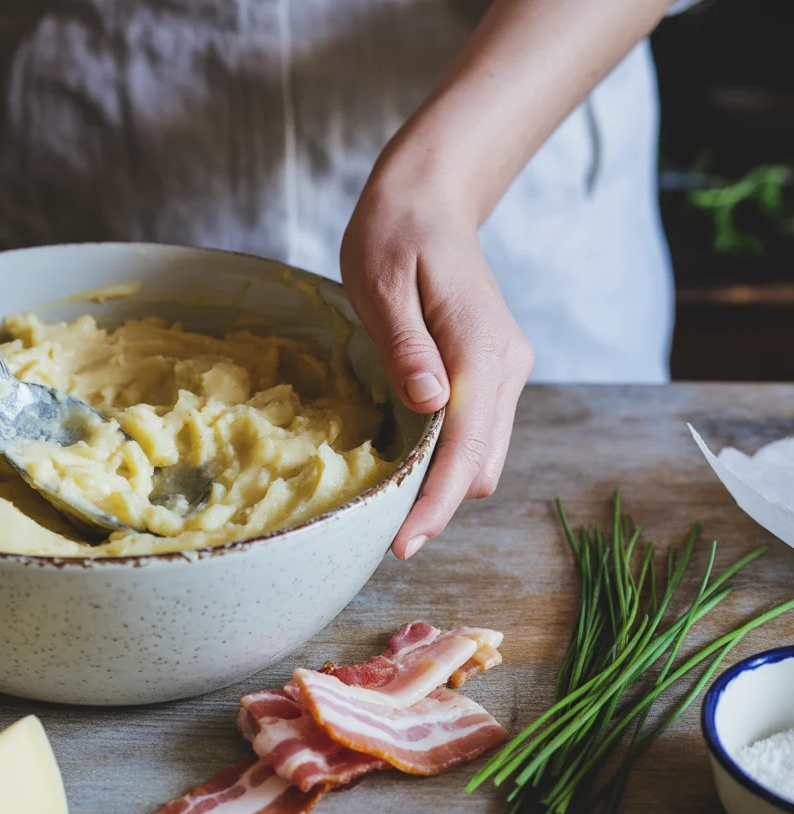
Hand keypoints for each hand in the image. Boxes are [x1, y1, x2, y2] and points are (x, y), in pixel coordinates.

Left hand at [341, 169, 533, 559]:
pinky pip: (477, 432)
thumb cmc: (395, 232)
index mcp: (480, 348)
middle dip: (439, 505)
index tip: (402, 544)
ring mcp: (506, 370)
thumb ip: (406, 345)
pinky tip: (408, 463)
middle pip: (483, 465)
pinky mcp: (493, 371)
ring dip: (444, 485)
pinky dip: (448, 459)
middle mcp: (506, 366)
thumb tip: (429, 405)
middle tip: (379, 531)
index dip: (437, 503)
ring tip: (386, 504)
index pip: (467, 449)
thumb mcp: (383, 281)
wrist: (430, 197)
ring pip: (484, 454)